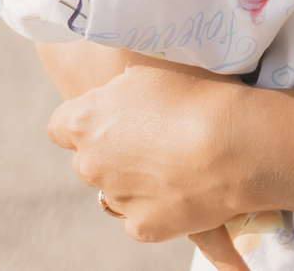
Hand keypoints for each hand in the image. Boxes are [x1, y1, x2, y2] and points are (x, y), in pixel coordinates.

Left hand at [49, 64, 257, 243]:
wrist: (233, 144)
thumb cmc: (196, 93)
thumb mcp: (153, 66)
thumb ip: (125, 82)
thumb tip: (121, 85)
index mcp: (84, 121)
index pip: (60, 126)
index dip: (85, 120)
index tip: (110, 115)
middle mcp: (90, 164)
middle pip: (88, 160)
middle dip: (111, 152)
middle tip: (151, 137)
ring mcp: (116, 200)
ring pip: (116, 191)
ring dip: (134, 179)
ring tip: (173, 162)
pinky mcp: (143, 227)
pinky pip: (143, 216)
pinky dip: (159, 205)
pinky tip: (186, 187)